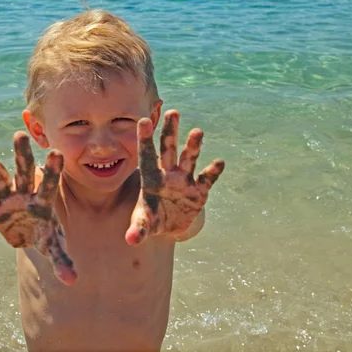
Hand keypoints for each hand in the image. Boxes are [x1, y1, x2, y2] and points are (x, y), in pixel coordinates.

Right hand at [0, 131, 76, 285]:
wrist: (30, 236)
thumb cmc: (46, 235)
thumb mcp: (54, 248)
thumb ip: (63, 261)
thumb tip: (72, 281)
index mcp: (44, 201)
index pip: (50, 183)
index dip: (53, 170)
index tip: (56, 152)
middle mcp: (26, 194)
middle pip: (25, 171)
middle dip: (22, 155)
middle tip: (20, 134)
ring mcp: (8, 200)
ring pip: (1, 180)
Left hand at [125, 110, 224, 244]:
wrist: (169, 226)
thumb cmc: (151, 219)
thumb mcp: (144, 224)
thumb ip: (139, 229)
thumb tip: (132, 240)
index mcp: (151, 178)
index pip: (146, 155)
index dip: (144, 139)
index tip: (142, 120)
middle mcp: (168, 174)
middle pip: (168, 149)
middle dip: (170, 132)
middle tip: (173, 112)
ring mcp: (185, 180)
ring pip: (188, 159)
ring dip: (193, 146)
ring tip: (197, 132)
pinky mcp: (199, 191)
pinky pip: (207, 179)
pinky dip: (213, 171)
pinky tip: (219, 163)